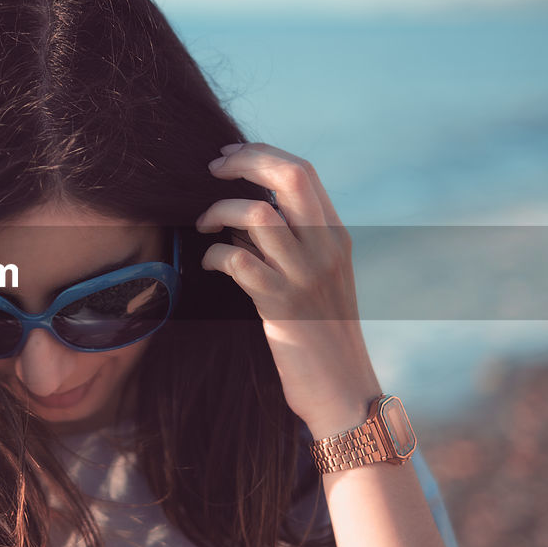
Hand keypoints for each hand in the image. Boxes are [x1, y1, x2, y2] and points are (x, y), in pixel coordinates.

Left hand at [195, 142, 380, 436]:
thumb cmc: (319, 335)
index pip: (301, 171)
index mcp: (335, 236)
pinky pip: (238, 261)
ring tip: (205, 226)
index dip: (260, 154)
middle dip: (244, 162)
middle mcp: (326, 249)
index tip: (227, 157)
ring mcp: (306, 277)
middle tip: (212, 169)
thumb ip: (289, 241)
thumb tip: (246, 209)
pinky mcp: (282, 307)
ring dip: (221, 211)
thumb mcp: (315, 278)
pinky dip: (215, 255)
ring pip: (259, 215)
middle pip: (289, 177)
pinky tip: (209, 263)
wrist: (342, 392)